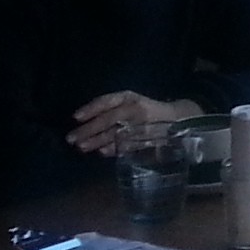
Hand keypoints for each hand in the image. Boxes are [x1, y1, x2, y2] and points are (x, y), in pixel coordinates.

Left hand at [69, 91, 201, 152]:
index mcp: (129, 98)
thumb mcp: (130, 103)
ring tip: (81, 147)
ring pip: (115, 133)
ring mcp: (142, 124)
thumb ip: (111, 110)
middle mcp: (135, 109)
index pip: (106, 101)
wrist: (178, 118)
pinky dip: (114, 149)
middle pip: (108, 119)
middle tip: (71, 139)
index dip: (90, 109)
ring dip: (97, 141)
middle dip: (88, 130)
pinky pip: (127, 145)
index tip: (75, 117)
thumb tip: (84, 123)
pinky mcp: (148, 138)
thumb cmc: (147, 110)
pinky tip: (102, 152)